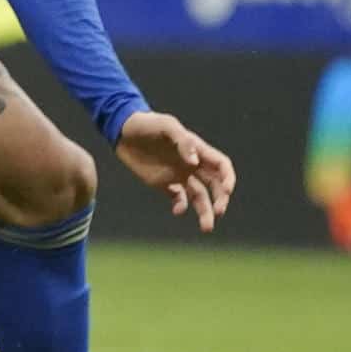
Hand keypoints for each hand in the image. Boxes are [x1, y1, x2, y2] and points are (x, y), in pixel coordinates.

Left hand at [114, 111, 234, 232]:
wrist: (122, 131)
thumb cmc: (147, 123)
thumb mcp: (166, 125)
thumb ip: (182, 141)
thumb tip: (194, 162)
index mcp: (197, 150)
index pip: (221, 165)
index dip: (227, 178)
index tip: (226, 190)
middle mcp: (192, 165)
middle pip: (214, 185)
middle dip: (220, 199)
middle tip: (218, 212)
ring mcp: (178, 175)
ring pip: (199, 197)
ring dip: (204, 212)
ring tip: (206, 228)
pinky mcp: (163, 183)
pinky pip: (178, 198)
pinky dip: (181, 206)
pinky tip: (177, 211)